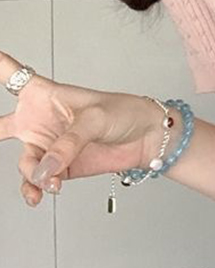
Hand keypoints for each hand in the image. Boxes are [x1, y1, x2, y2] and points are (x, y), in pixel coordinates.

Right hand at [0, 51, 162, 207]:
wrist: (148, 139)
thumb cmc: (125, 113)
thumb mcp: (96, 118)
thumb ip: (68, 143)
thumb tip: (44, 169)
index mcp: (48, 95)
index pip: (14, 75)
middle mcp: (42, 120)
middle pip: (1, 125)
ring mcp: (49, 145)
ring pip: (25, 162)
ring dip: (32, 174)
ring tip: (51, 180)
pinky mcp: (59, 167)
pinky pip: (36, 181)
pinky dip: (35, 189)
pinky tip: (44, 192)